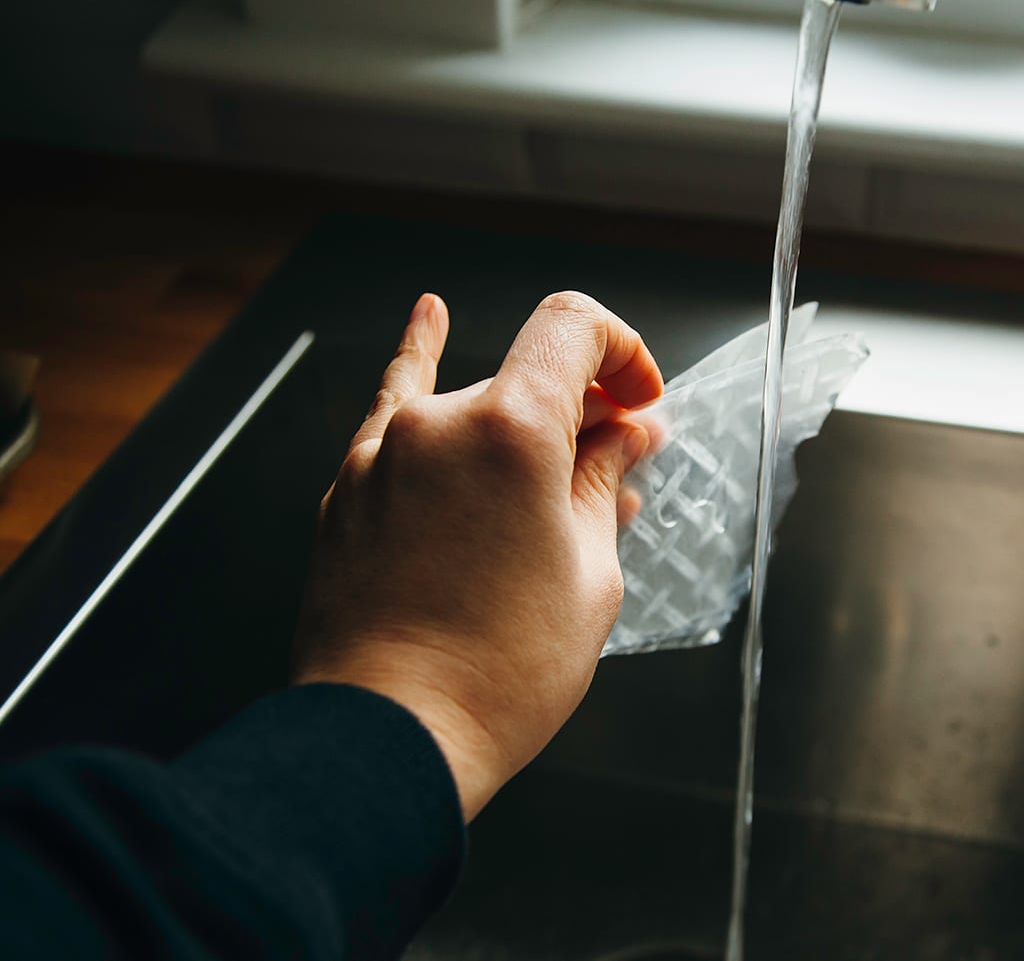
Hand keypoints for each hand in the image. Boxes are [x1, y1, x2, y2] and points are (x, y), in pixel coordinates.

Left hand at [293, 291, 663, 819]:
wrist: (389, 739)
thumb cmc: (501, 671)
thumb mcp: (588, 573)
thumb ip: (603, 483)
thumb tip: (629, 435)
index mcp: (511, 429)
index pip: (573, 329)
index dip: (623, 351)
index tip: (641, 400)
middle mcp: (438, 421)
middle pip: (527, 378)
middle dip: (582, 413)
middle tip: (616, 470)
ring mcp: (383, 453)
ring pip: (473, 409)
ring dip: (522, 432)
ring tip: (552, 490)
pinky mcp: (349, 490)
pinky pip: (392, 408)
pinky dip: (418, 360)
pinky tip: (429, 316)